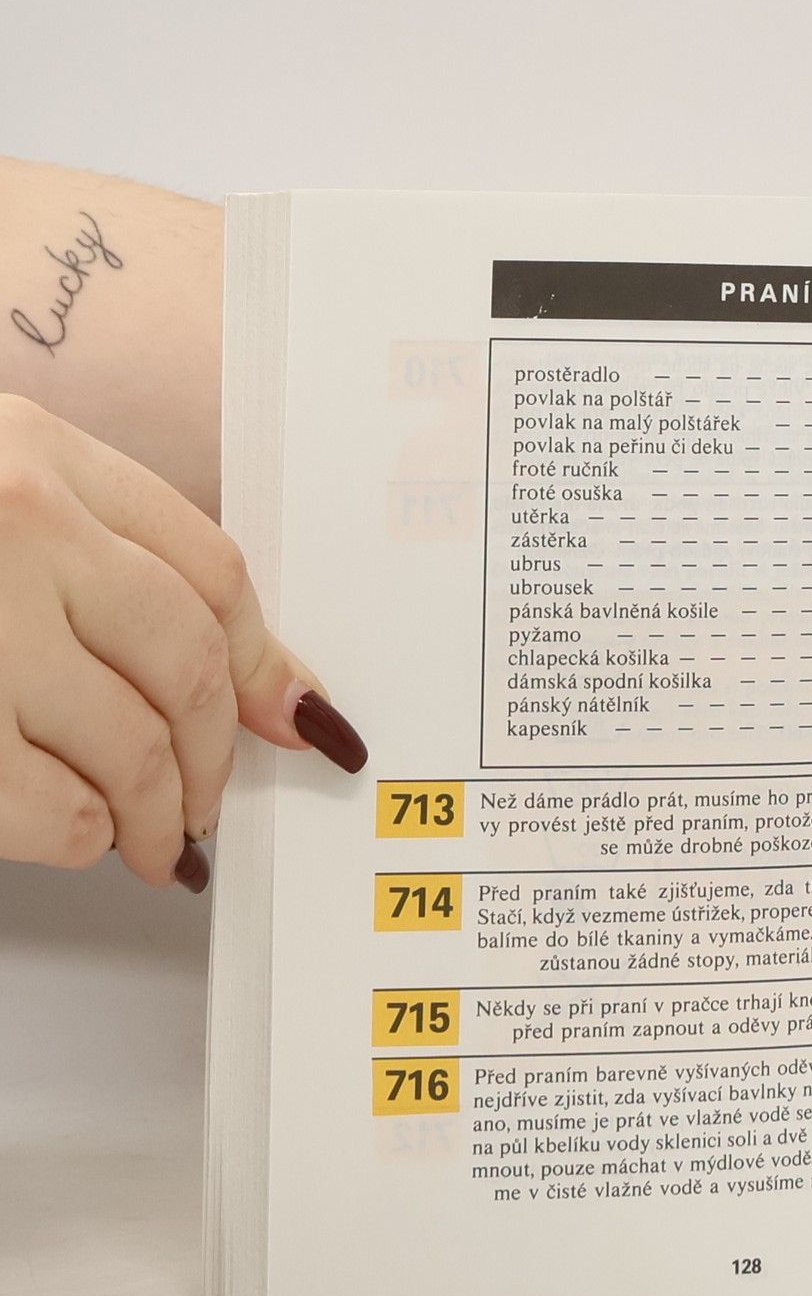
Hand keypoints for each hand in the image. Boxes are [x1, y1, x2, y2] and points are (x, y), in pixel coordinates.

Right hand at [0, 394, 364, 889]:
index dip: (266, 661)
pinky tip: (81, 837)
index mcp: (40, 455)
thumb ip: (89, 556)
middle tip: (212, 803)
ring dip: (162, 812)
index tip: (299, 717)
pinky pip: (59, 807)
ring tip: (158, 840)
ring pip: (137, 746)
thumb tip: (229, 674)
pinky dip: (83, 838)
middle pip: (190, 660)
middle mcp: (23, 523)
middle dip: (219, 751)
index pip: (208, 568)